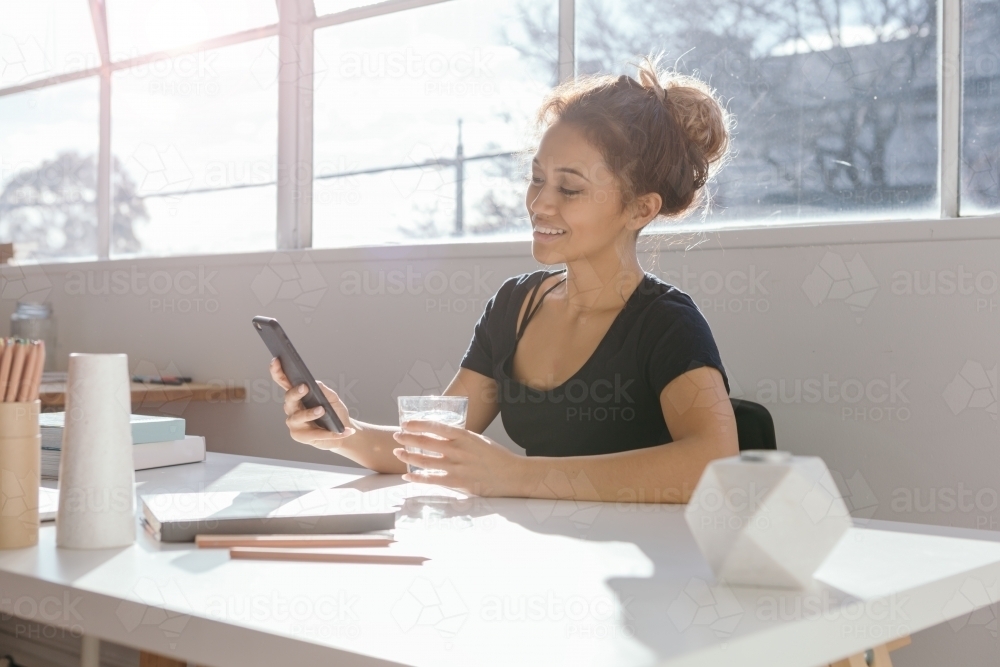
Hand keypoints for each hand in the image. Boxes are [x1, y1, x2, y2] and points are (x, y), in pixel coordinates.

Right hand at [269, 357, 356, 449]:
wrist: (343, 430)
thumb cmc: (334, 412)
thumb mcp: (332, 398)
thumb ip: (324, 390)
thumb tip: (314, 383)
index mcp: (297, 395)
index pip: (284, 381)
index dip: (277, 371)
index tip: (276, 360)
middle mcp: (292, 408)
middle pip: (289, 398)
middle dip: (295, 392)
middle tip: (304, 387)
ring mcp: (294, 423)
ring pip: (298, 416)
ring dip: (310, 413)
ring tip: (322, 410)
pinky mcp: (300, 436)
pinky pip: (314, 434)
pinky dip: (328, 433)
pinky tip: (340, 431)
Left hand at [392, 420, 525, 496]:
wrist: (513, 474)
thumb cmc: (497, 457)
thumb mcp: (479, 440)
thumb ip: (461, 438)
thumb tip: (445, 436)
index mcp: (464, 436)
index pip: (435, 426)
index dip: (418, 424)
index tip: (407, 423)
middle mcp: (458, 449)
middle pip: (426, 442)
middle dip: (408, 438)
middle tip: (397, 436)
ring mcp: (457, 466)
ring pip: (426, 460)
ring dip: (409, 456)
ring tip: (397, 453)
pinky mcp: (458, 482)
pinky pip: (433, 479)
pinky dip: (418, 478)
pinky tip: (408, 476)